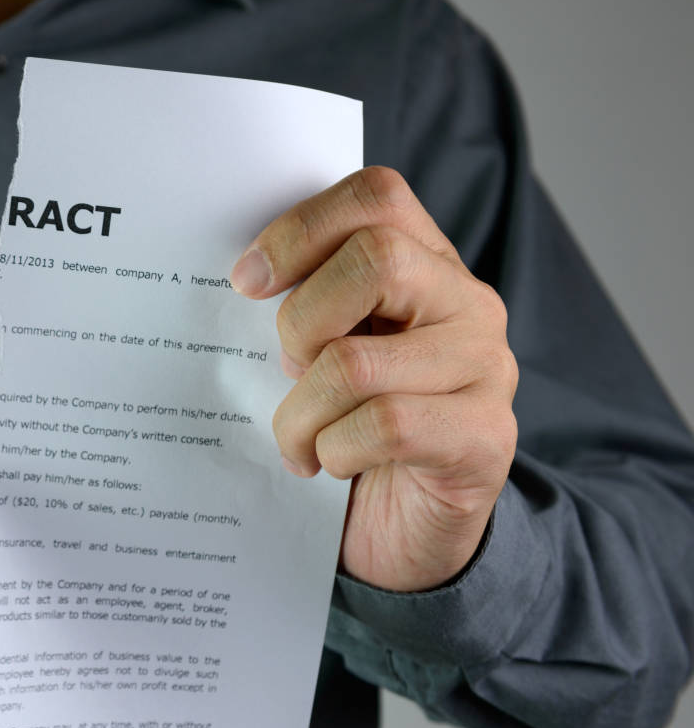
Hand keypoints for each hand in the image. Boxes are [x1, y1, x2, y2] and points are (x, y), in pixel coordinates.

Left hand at [230, 167, 517, 591]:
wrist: (406, 530)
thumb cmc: (351, 428)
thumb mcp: (322, 353)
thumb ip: (304, 307)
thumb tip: (241, 281)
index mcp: (426, 264)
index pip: (375, 197)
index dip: (301, 229)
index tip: (247, 282)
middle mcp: (469, 303)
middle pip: (376, 261)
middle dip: (301, 322)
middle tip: (286, 370)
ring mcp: (487, 368)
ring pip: (358, 362)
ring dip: (300, 413)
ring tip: (297, 439)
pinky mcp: (485, 437)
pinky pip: (385, 426)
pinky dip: (335, 450)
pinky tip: (330, 465)